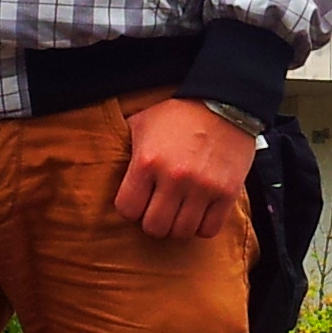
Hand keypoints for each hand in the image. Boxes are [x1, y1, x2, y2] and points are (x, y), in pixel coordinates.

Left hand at [115, 99, 256, 239]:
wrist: (224, 100)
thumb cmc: (178, 113)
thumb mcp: (142, 122)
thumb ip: (124, 148)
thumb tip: (104, 164)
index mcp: (147, 161)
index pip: (127, 210)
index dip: (131, 208)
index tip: (139, 200)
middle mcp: (174, 177)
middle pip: (154, 227)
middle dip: (153, 220)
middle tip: (159, 208)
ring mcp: (202, 187)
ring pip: (181, 232)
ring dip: (177, 224)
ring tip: (179, 210)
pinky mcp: (227, 193)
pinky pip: (209, 230)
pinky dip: (202, 225)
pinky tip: (199, 211)